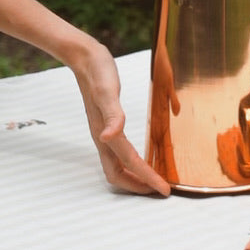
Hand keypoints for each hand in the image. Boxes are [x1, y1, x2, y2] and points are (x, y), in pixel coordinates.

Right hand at [72, 40, 170, 195]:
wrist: (85, 59)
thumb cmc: (98, 73)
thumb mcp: (107, 91)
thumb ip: (112, 114)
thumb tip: (109, 137)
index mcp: (105, 134)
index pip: (130, 164)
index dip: (147, 179)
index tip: (164, 190)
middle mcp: (104, 138)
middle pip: (118, 174)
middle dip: (138, 186)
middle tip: (160, 190)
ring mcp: (104, 133)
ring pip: (117, 166)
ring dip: (135, 177)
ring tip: (152, 180)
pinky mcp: (107, 126)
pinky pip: (119, 153)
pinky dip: (132, 163)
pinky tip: (142, 158)